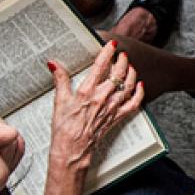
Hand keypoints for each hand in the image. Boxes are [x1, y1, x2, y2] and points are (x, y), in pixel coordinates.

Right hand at [47, 42, 143, 170]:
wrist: (72, 150)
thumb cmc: (64, 128)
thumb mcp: (59, 101)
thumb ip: (60, 80)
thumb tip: (54, 64)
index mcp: (87, 91)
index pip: (100, 66)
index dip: (107, 52)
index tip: (111, 44)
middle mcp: (102, 97)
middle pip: (118, 74)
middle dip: (122, 61)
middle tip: (121, 54)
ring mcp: (111, 108)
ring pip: (128, 86)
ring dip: (131, 73)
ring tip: (130, 66)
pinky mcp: (116, 118)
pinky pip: (133, 104)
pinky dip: (139, 93)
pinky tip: (140, 85)